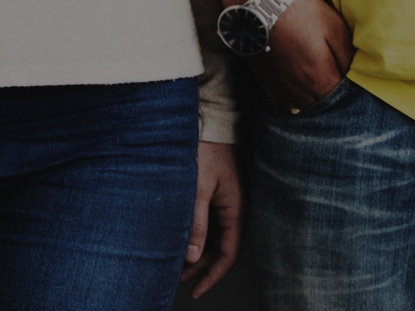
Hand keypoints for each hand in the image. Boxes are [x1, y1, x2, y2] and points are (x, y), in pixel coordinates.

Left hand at [182, 141, 240, 297]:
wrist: (211, 123)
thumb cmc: (206, 151)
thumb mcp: (197, 190)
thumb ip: (196, 224)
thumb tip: (192, 256)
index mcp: (237, 211)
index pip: (228, 254)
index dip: (212, 276)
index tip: (195, 291)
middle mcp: (237, 209)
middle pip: (222, 249)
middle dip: (201, 268)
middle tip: (179, 280)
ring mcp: (229, 203)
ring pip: (215, 237)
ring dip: (198, 252)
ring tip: (176, 265)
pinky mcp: (219, 195)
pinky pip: (211, 223)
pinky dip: (198, 236)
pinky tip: (182, 241)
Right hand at [246, 0, 354, 109]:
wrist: (260, 4)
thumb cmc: (302, 13)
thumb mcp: (336, 29)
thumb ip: (349, 58)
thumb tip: (355, 76)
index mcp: (320, 78)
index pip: (341, 100)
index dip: (351, 95)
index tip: (356, 86)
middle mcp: (299, 90)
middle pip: (322, 106)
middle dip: (332, 101)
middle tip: (339, 86)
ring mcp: (280, 88)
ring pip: (302, 107)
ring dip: (313, 102)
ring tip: (320, 89)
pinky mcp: (265, 82)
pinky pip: (282, 102)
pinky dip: (293, 100)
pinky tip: (299, 91)